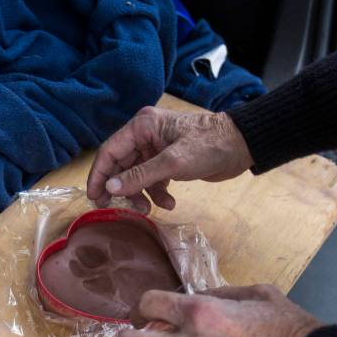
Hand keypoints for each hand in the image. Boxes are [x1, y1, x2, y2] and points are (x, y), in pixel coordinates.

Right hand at [86, 106, 253, 212]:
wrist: (241, 146)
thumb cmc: (208, 146)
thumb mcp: (171, 163)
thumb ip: (139, 176)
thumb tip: (110, 189)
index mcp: (142, 126)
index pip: (110, 152)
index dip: (99, 176)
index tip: (94, 198)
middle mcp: (145, 135)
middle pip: (121, 166)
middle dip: (121, 189)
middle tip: (115, 209)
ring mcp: (157, 149)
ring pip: (136, 176)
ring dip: (140, 194)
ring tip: (147, 210)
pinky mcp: (169, 162)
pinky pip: (153, 180)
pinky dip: (158, 194)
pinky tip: (170, 203)